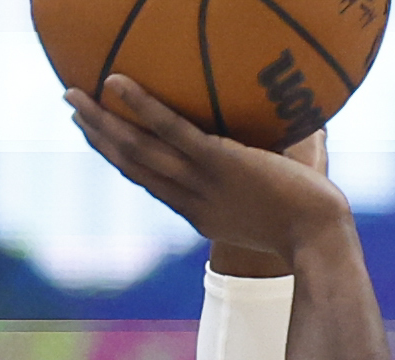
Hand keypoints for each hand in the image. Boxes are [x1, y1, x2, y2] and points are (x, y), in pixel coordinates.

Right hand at [68, 78, 349, 259]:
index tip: (105, 142)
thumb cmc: (316, 226)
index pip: (156, 186)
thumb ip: (285, 168)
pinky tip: (116, 82)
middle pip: (134, 168)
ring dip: (102, 124)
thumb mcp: (288, 200)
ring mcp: (203, 183)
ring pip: (139, 152)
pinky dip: (141, 107)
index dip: (125, 163)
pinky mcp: (219, 164)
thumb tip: (309, 129)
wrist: (321, 242)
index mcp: (203, 214)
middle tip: (74, 113)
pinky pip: (172, 131)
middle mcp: (193, 202)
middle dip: (101, 140)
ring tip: (74, 96)